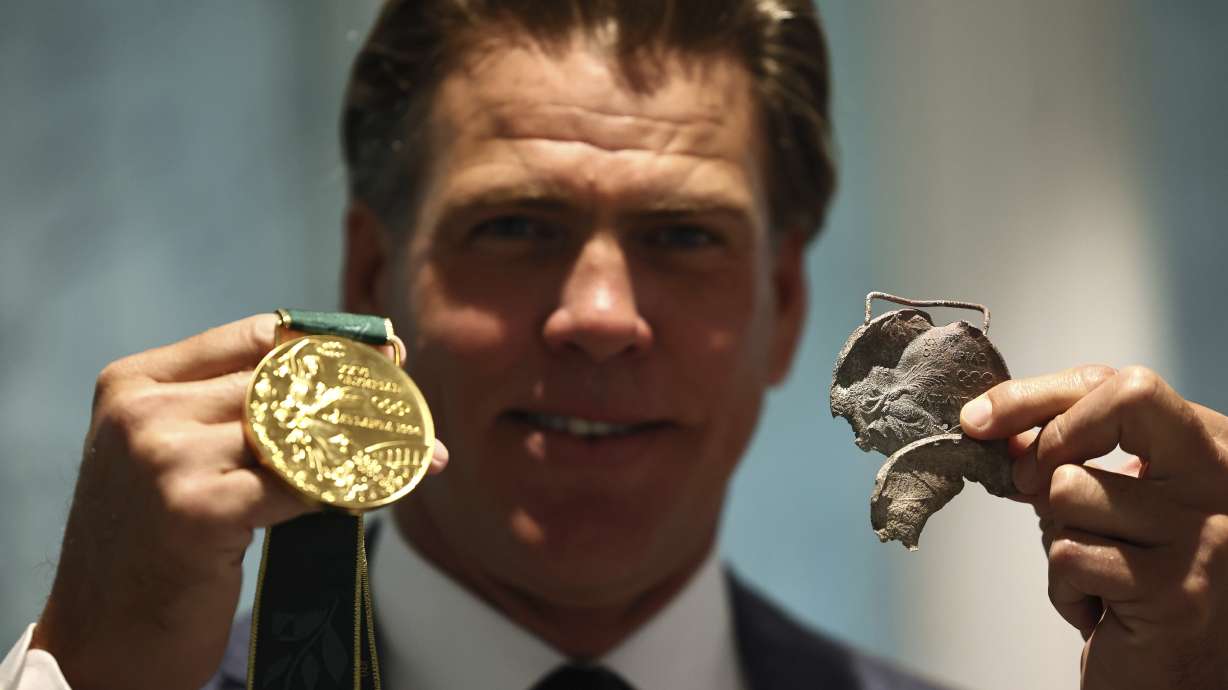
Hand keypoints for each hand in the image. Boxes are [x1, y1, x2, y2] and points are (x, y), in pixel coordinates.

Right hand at [31, 315, 448, 689]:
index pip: (257, 336)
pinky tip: (377, 491)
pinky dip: (346, 488)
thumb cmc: (152, 543)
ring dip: (361, 448)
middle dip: (357, 399)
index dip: (329, 345)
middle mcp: (146, 412)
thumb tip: (342, 375)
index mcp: (135, 383)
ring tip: (416, 454)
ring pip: (297, 433)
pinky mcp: (198, 510)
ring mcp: (167, 459)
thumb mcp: (171, 456)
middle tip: (413, 415)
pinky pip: (301, 484)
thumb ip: (232, 412)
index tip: (388, 355)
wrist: (101, 637)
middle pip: (283, 383)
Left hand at [960, 365, 1227, 689]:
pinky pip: (1067, 556)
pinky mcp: (1176, 591)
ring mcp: (1207, 535)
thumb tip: (989, 423)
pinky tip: (1102, 608)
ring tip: (1100, 571)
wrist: (1180, 678)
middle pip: (1117, 405)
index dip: (1035, 395)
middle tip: (1034, 491)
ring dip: (1059, 536)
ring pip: (1070, 490)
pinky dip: (1064, 588)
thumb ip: (1067, 450)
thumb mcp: (1112, 497)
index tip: (980, 421)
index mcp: (1212, 446)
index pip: (1118, 384)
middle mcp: (1225, 482)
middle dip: (1051, 445)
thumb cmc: (1137, 581)